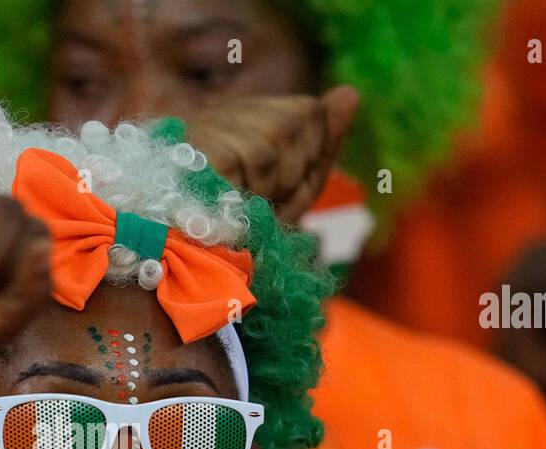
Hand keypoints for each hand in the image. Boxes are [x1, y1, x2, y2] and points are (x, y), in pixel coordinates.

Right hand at [184, 87, 359, 224]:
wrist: (194, 260)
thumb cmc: (246, 224)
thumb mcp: (295, 188)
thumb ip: (322, 144)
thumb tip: (351, 92)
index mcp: (254, 117)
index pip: (310, 112)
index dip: (311, 155)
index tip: (287, 187)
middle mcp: (229, 112)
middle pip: (293, 122)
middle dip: (292, 172)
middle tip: (267, 199)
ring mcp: (208, 127)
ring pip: (272, 139)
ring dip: (270, 185)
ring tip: (248, 204)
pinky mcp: (194, 148)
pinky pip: (248, 157)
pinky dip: (248, 190)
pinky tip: (231, 204)